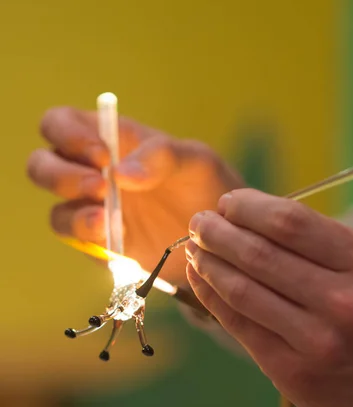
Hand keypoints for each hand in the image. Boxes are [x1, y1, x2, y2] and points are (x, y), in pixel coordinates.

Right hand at [27, 107, 243, 281]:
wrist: (220, 235)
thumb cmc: (206, 185)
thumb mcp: (196, 161)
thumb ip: (162, 156)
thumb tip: (121, 174)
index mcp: (108, 140)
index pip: (60, 124)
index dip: (66, 134)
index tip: (101, 155)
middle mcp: (91, 174)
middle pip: (42, 167)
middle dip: (62, 176)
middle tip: (101, 187)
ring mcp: (93, 212)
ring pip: (57, 212)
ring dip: (75, 215)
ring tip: (106, 219)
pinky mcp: (102, 246)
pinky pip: (80, 243)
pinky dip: (91, 240)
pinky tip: (119, 237)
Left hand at [186, 189, 352, 406]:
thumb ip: (315, 244)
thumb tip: (246, 217)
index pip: (291, 222)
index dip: (249, 207)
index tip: (228, 201)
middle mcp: (343, 301)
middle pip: (259, 254)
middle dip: (218, 232)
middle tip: (199, 221)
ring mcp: (315, 341)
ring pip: (242, 290)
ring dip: (208, 263)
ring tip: (194, 248)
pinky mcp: (290, 371)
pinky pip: (238, 325)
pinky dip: (211, 297)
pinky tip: (199, 279)